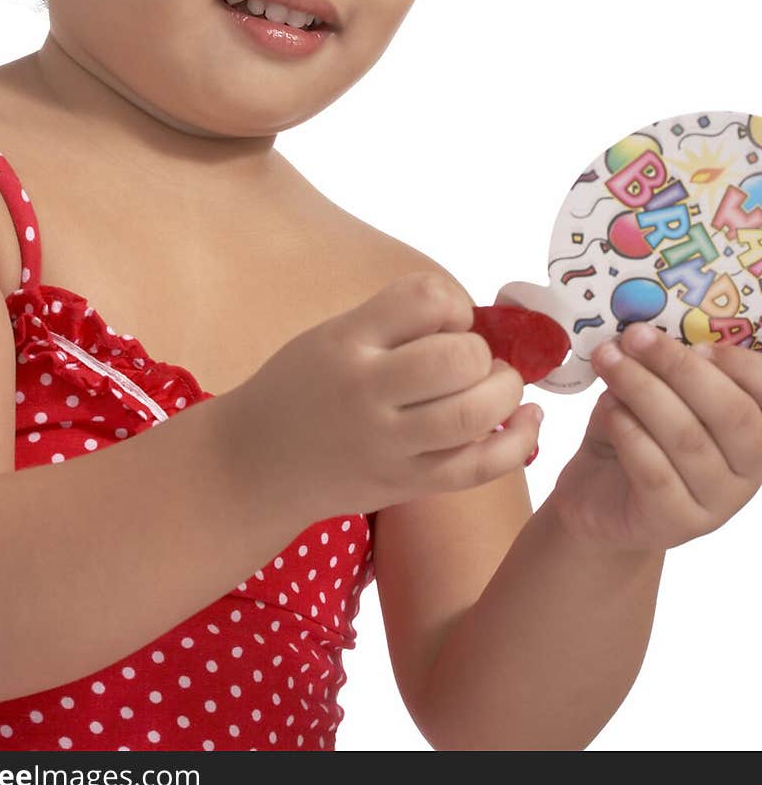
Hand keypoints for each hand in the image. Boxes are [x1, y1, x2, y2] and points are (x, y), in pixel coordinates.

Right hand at [227, 271, 541, 522]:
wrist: (256, 464)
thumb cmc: (301, 388)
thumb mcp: (332, 334)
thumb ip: (396, 320)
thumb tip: (476, 318)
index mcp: (347, 342)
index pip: (425, 299)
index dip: (451, 304)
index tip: (442, 321)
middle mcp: (367, 394)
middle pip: (458, 359)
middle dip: (481, 351)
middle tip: (470, 358)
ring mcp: (388, 446)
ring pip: (474, 415)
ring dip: (505, 390)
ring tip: (497, 383)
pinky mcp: (407, 486)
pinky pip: (480, 467)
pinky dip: (519, 441)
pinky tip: (529, 418)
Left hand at [548, 323, 761, 552]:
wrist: (597, 499)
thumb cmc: (636, 435)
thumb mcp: (657, 394)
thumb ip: (666, 369)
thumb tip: (649, 329)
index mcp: (755, 433)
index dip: (741, 365)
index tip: (696, 340)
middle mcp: (747, 473)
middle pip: (731, 414)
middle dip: (679, 367)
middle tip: (634, 336)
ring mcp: (715, 504)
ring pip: (688, 438)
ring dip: (643, 389)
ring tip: (609, 361)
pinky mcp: (674, 523)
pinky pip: (656, 470)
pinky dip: (629, 430)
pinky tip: (608, 409)